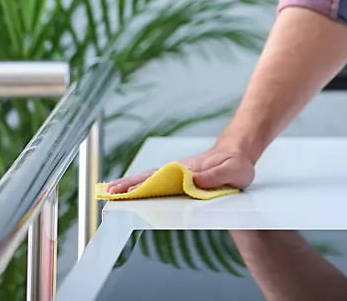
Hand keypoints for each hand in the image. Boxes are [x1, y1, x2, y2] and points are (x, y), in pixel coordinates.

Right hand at [102, 144, 255, 194]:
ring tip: (109, 194)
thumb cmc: (237, 164)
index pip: (161, 179)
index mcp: (189, 170)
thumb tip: (193, 181)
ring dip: (130, 186)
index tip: (128, 191)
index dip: (144, 185)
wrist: (238, 153)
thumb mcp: (234, 170)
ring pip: (149, 179)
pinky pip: (156, 182)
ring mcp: (176, 174)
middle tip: (108, 193)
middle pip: (149, 178)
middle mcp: (179, 171)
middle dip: (129, 185)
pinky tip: (127, 193)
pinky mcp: (177, 178)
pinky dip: (139, 186)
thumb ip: (217, 176)